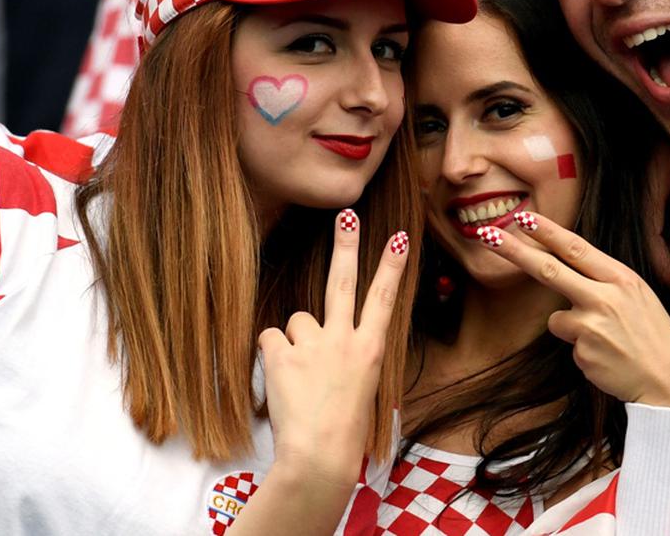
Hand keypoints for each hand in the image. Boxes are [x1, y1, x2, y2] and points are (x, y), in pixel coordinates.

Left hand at [257, 211, 408, 496]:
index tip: (398, 237)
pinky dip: (272, 357)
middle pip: (343, 281)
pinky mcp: (283, 353)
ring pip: (296, 321)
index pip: (384, 298)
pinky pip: (271, 339)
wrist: (319, 455)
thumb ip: (346, 353)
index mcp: (371, 349)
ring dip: (295, 343)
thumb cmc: (342, 430)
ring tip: (301, 377)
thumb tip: (316, 333)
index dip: (391, 265)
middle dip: (346, 245)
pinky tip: (283, 381)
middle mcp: (345, 339)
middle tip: (346, 215)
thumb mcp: (360, 386)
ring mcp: (314, 344)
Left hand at [476, 212, 669, 409]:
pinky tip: (607, 357)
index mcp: (620, 278)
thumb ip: (602, 280)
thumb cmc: (652, 334)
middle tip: (490, 236)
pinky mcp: (583, 352)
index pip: (576, 249)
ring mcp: (591, 326)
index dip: (548, 232)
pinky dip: (583, 351)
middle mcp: (604, 297)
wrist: (669, 378)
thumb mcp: (636, 295)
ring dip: (572, 328)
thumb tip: (564, 268)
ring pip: (558, 319)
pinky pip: (570, 346)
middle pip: (549, 270)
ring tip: (607, 340)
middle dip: (516, 252)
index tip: (525, 218)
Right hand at [642, 142, 669, 298]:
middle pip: (650, 246)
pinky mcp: (643, 201)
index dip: (665, 269)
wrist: (664, 116)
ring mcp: (638, 203)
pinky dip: (669, 241)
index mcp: (648, 196)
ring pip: (651, 240)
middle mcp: (638, 203)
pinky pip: (653, 228)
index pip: (652, 242)